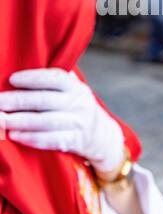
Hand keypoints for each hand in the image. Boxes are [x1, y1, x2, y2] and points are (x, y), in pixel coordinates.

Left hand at [0, 69, 124, 172]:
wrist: (101, 134)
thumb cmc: (76, 107)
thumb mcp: (73, 90)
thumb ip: (55, 81)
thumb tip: (25, 71)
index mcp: (76, 87)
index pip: (54, 78)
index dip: (33, 78)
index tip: (12, 79)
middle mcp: (79, 103)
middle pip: (44, 100)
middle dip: (18, 101)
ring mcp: (79, 123)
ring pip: (45, 121)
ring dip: (20, 121)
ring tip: (1, 119)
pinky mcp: (75, 141)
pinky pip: (50, 140)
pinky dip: (31, 138)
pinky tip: (15, 135)